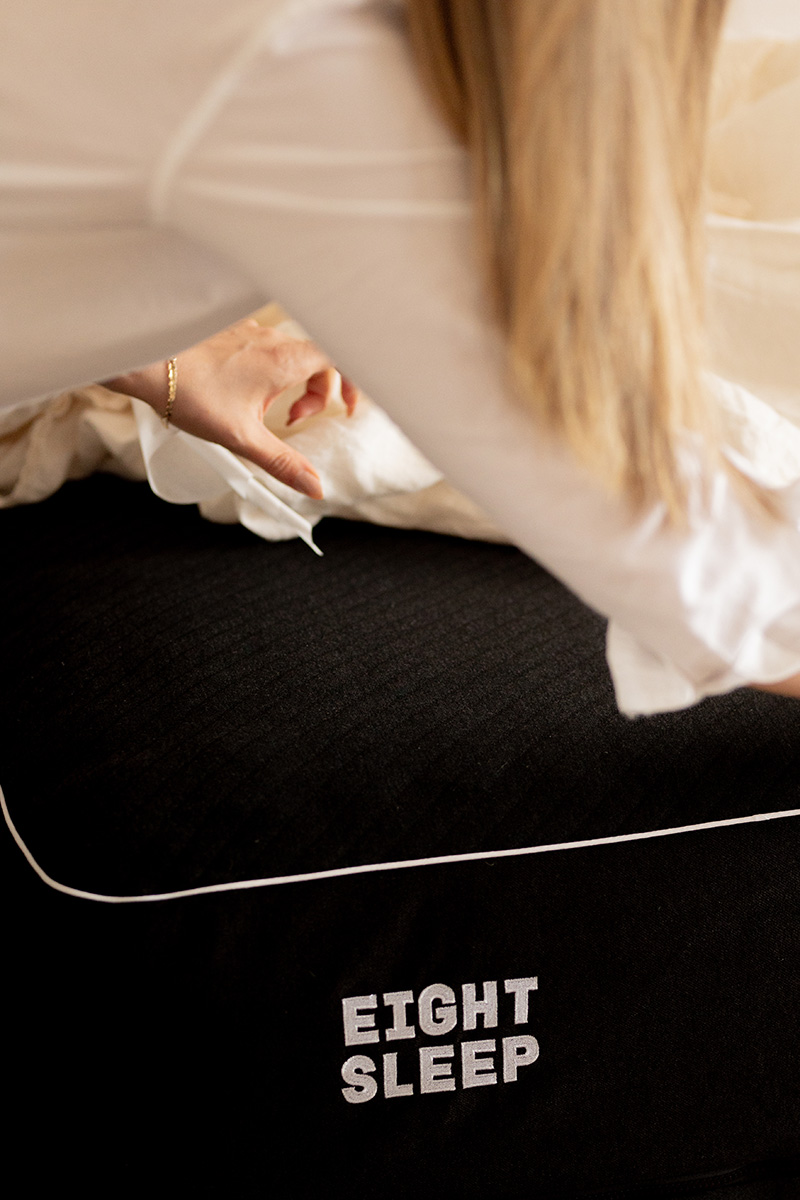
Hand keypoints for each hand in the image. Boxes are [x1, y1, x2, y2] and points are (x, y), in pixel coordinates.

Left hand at [106, 319, 356, 497]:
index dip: (352, 382)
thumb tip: (314, 487)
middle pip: (318, 359)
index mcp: (284, 360)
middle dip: (318, 391)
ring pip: (291, 353)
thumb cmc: (190, 394)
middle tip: (296, 419)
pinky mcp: (231, 331)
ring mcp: (250, 331)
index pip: (341, 356)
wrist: (145, 362)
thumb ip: (283, 463)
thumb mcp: (242, 438)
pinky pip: (265, 347)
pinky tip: (241, 392)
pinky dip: (269, 370)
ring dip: (292, 382)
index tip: (346, 407)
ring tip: (266, 409)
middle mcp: (272, 339)